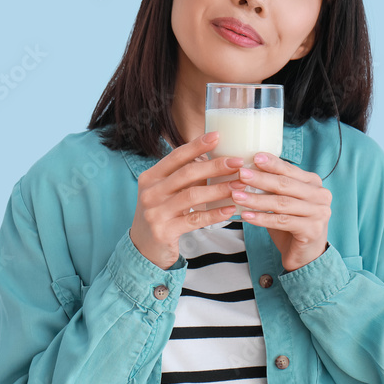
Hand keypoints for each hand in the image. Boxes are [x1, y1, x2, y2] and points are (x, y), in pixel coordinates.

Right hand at [130, 131, 245, 268]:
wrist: (143, 247)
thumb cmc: (161, 213)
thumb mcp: (165, 191)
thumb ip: (183, 176)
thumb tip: (215, 158)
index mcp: (150, 177)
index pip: (176, 156)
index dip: (196, 145)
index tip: (217, 136)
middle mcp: (150, 192)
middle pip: (186, 174)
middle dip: (214, 166)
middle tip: (237, 162)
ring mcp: (155, 212)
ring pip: (192, 196)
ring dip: (219, 189)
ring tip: (239, 185)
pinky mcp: (164, 231)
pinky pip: (194, 219)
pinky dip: (214, 214)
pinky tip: (230, 209)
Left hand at [230, 152, 331, 270]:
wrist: (306, 255)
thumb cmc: (292, 224)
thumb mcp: (284, 202)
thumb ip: (274, 187)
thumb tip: (248, 170)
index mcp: (314, 183)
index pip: (290, 170)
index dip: (272, 163)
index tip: (254, 157)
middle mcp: (320, 195)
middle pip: (285, 185)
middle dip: (261, 179)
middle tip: (241, 175)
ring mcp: (319, 213)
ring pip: (281, 203)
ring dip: (257, 199)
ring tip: (237, 196)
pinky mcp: (312, 230)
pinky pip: (282, 222)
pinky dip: (262, 218)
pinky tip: (246, 216)